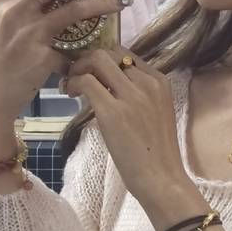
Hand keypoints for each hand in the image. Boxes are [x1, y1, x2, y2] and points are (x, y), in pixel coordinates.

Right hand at [0, 0, 122, 140]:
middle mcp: (12, 11)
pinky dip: (88, 46)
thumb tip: (53, 17)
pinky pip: (74, 43)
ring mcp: (28, 31)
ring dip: (98, 1)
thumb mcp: (1, 36)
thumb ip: (24, 20)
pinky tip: (102, 48)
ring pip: (72, 7)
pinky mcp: (42, 52)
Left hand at [63, 48, 191, 210]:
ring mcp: (130, 95)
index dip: (105, 59)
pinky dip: (73, 83)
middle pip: (110, 52)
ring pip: (97, 60)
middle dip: (89, 59)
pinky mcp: (112, 111)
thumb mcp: (156, 113)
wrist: (161, 178)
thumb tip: (111, 87)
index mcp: (159, 81)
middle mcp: (146, 82)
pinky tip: (70, 94)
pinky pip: (86, 82)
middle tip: (77, 74)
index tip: (93, 71)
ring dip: (78, 68)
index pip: (127, 55)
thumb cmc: (157, 154)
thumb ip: (140, 95)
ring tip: (71, 84)